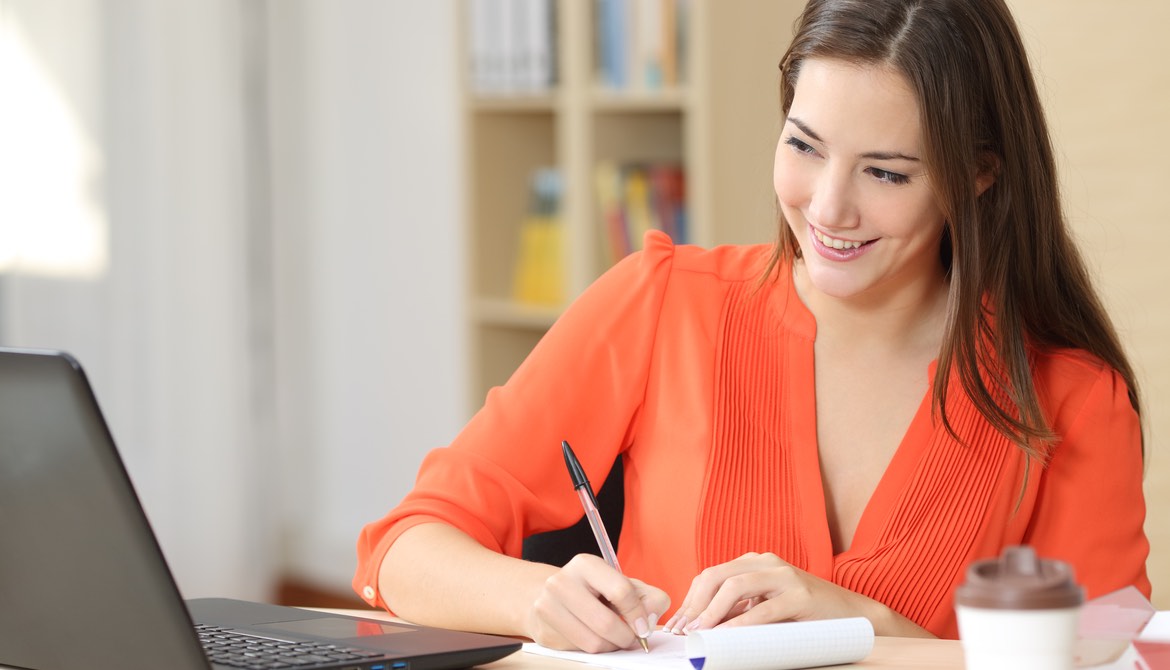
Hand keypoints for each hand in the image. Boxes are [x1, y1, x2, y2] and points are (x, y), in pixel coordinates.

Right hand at [525, 553, 670, 651]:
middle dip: (626, 637)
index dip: (639, 614)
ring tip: (615, 639)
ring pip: (593, 642)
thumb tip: (648, 621)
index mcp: (585, 565)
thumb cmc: (595, 590)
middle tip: (633, 640)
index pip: (621, 591)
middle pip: (605, 622)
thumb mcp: (624, 584)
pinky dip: (595, 649)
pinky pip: (580, 650)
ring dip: (612, 646)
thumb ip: (648, 597)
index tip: (644, 627)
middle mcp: (561, 582)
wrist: (552, 596)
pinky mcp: (544, 631)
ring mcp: (547, 607)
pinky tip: (595, 637)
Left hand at [661, 552, 930, 636]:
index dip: (690, 600)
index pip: (711, 575)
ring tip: (698, 633)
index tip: (676, 625)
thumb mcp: (767, 607)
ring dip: (712, 612)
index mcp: (755, 562)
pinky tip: (727, 636)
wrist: (854, 615)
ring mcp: (784, 576)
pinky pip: (764, 609)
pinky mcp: (800, 595)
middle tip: (681, 631)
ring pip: (735, 587)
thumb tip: (703, 629)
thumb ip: (740, 610)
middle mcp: (767, 563)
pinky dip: (741, 623)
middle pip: (717, 576)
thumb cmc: (806, 615)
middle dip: (694, 605)